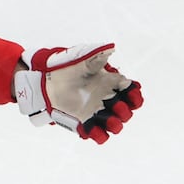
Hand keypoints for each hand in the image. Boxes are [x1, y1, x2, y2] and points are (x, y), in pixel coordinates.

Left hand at [14, 42, 142, 143]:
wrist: (48, 82)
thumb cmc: (68, 68)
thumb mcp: (84, 60)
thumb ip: (97, 56)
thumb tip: (110, 48)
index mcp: (112, 84)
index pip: (132, 93)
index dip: (135, 96)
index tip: (132, 95)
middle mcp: (107, 100)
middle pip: (126, 111)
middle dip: (125, 111)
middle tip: (116, 106)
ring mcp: (97, 112)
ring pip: (115, 125)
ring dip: (115, 124)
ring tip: (111, 122)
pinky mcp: (85, 122)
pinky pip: (97, 134)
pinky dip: (99, 135)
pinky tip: (95, 130)